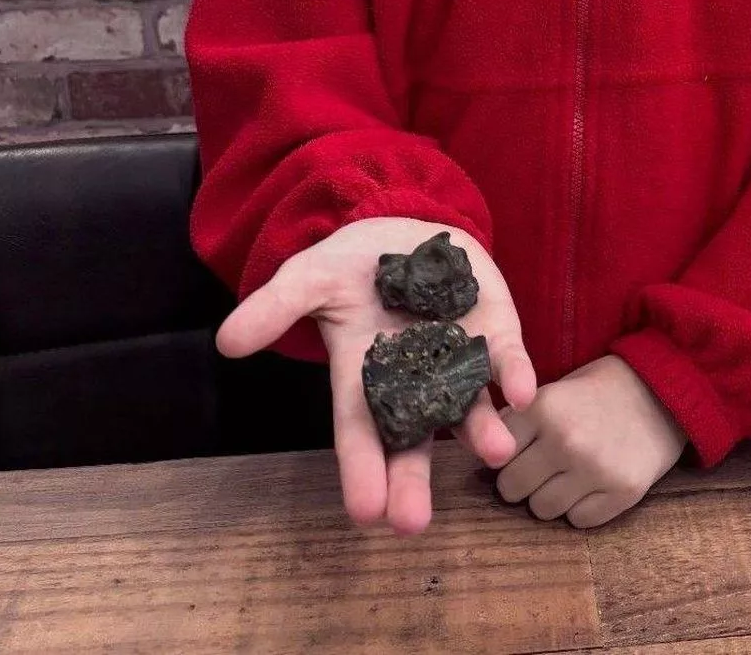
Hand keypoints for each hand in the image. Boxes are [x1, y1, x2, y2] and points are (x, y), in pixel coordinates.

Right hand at [214, 217, 536, 534]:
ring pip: (470, 406)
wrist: (401, 228)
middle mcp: (413, 380)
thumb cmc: (351, 267)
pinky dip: (515, 376)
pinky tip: (524, 395)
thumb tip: (226, 341)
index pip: (360, 432)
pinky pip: (505, 359)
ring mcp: (456, 357)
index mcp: (364, 375)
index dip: (362, 471)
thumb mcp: (307, 279)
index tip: (365, 513)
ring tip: (492, 452)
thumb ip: (274, 308)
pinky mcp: (493, 329)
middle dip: (414, 480)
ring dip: (481, 430)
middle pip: (413, 439)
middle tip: (412, 523)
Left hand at [495, 354, 685, 528]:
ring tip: (569, 474)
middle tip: (541, 468)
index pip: (496, 453)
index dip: (504, 454)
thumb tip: (486, 454)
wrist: (664, 391)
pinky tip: (593, 484)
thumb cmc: (601, 389)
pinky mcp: (622, 493)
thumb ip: (522, 420)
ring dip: (550, 497)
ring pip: (542, 510)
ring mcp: (594, 470)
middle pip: (512, 488)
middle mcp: (565, 440)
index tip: (517, 452)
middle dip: (521, 481)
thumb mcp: (556, 389)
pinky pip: (578, 521)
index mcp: (544, 406)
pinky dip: (581, 508)